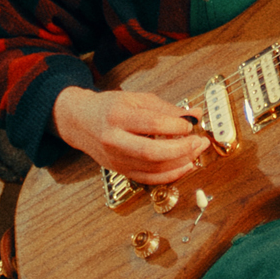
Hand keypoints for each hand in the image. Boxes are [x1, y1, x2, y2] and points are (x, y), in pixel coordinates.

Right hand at [51, 86, 209, 183]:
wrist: (80, 122)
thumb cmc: (109, 108)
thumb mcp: (137, 99)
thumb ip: (167, 108)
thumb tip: (195, 115)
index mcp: (116, 116)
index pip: (151, 123)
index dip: (175, 125)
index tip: (190, 123)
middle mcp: (113, 140)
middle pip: (151, 151)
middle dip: (181, 149)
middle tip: (199, 142)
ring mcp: (116, 159)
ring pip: (153, 168)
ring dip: (180, 162)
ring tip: (196, 152)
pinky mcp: (120, 171)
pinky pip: (149, 179)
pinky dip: (170, 175)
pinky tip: (184, 165)